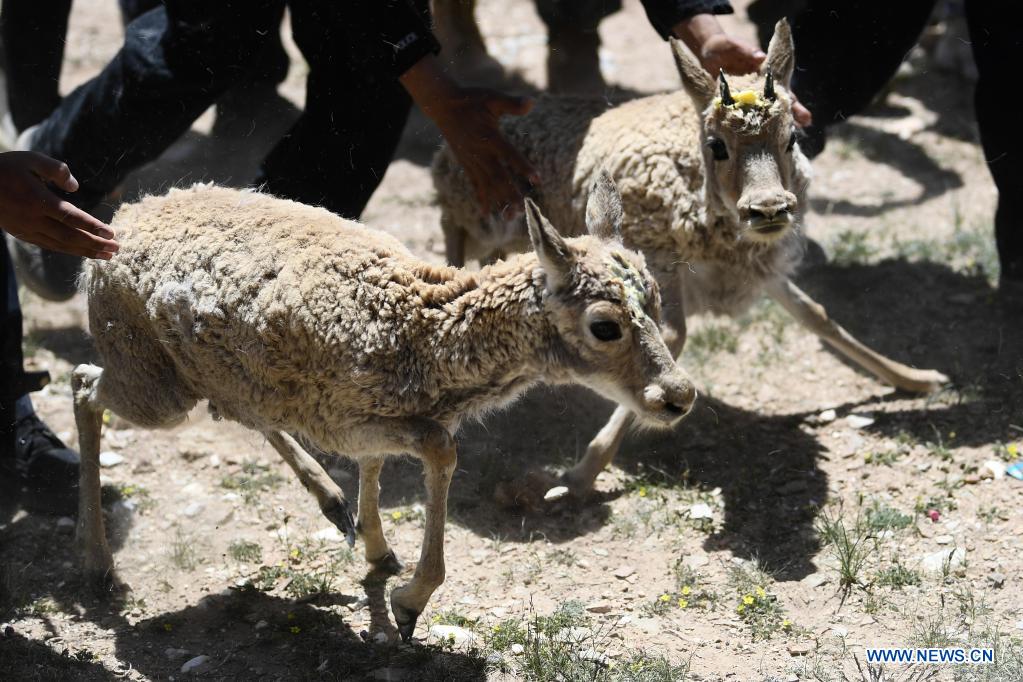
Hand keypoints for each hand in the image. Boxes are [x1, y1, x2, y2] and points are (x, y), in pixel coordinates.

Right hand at [0, 152, 117, 258]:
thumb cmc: (6, 168)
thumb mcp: (31, 159)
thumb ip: (56, 169)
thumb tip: (75, 186)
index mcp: (38, 200)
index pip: (71, 217)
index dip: (93, 226)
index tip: (112, 233)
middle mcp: (34, 219)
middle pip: (71, 236)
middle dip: (96, 244)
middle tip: (117, 249)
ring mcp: (28, 229)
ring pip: (61, 245)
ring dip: (86, 252)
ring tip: (107, 255)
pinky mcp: (23, 234)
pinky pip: (50, 245)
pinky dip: (69, 250)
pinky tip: (84, 252)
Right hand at [401, 56, 538, 215]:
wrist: (444, 106)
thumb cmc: (471, 100)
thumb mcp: (492, 98)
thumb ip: (511, 104)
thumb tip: (531, 103)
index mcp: (490, 137)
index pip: (510, 155)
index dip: (523, 167)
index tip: (537, 179)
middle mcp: (481, 153)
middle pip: (498, 177)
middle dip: (510, 194)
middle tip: (522, 210)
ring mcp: (472, 161)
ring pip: (487, 185)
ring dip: (499, 201)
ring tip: (510, 217)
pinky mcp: (466, 164)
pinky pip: (475, 184)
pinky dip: (481, 198)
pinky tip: (487, 213)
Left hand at [672, 15, 812, 126]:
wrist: (706, 55)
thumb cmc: (722, 48)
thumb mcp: (731, 46)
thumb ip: (745, 51)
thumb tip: (760, 57)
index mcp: (764, 74)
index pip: (781, 87)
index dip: (792, 100)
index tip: (802, 112)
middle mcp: (760, 88)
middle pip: (777, 104)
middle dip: (792, 116)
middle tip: (805, 126)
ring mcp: (747, 98)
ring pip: (763, 114)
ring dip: (774, 127)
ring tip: (786, 140)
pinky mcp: (732, 106)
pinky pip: (741, 119)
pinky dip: (747, 130)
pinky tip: (754, 143)